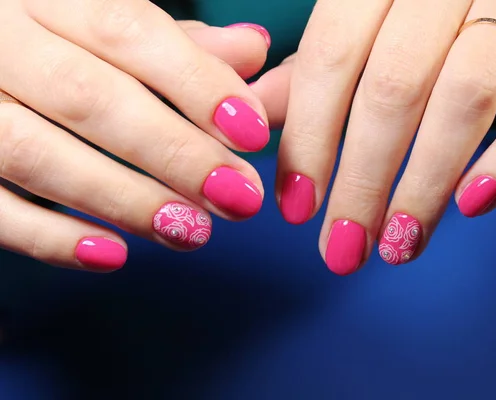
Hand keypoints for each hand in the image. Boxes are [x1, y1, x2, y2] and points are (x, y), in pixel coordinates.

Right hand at [0, 0, 271, 271]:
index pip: (128, 30)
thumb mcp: (105, 22)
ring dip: (123, 200)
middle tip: (238, 197)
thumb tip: (252, 48)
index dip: (197, 83)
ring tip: (191, 231)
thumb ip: (178, 42)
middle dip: (175, 153)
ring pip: (36, 153)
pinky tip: (112, 255)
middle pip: (89, 97)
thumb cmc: (48, 39)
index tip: (252, 133)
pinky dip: (49, 237)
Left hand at [254, 0, 495, 273]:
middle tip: (344, 248)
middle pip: (393, 87)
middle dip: (363, 180)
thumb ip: (312, 69)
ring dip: (425, 185)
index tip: (298, 207)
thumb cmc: (417, 8)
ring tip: (399, 244)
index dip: (310, 138)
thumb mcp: (359, 22)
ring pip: (465, 97)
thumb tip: (257, 118)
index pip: (331, 57)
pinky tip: (473, 204)